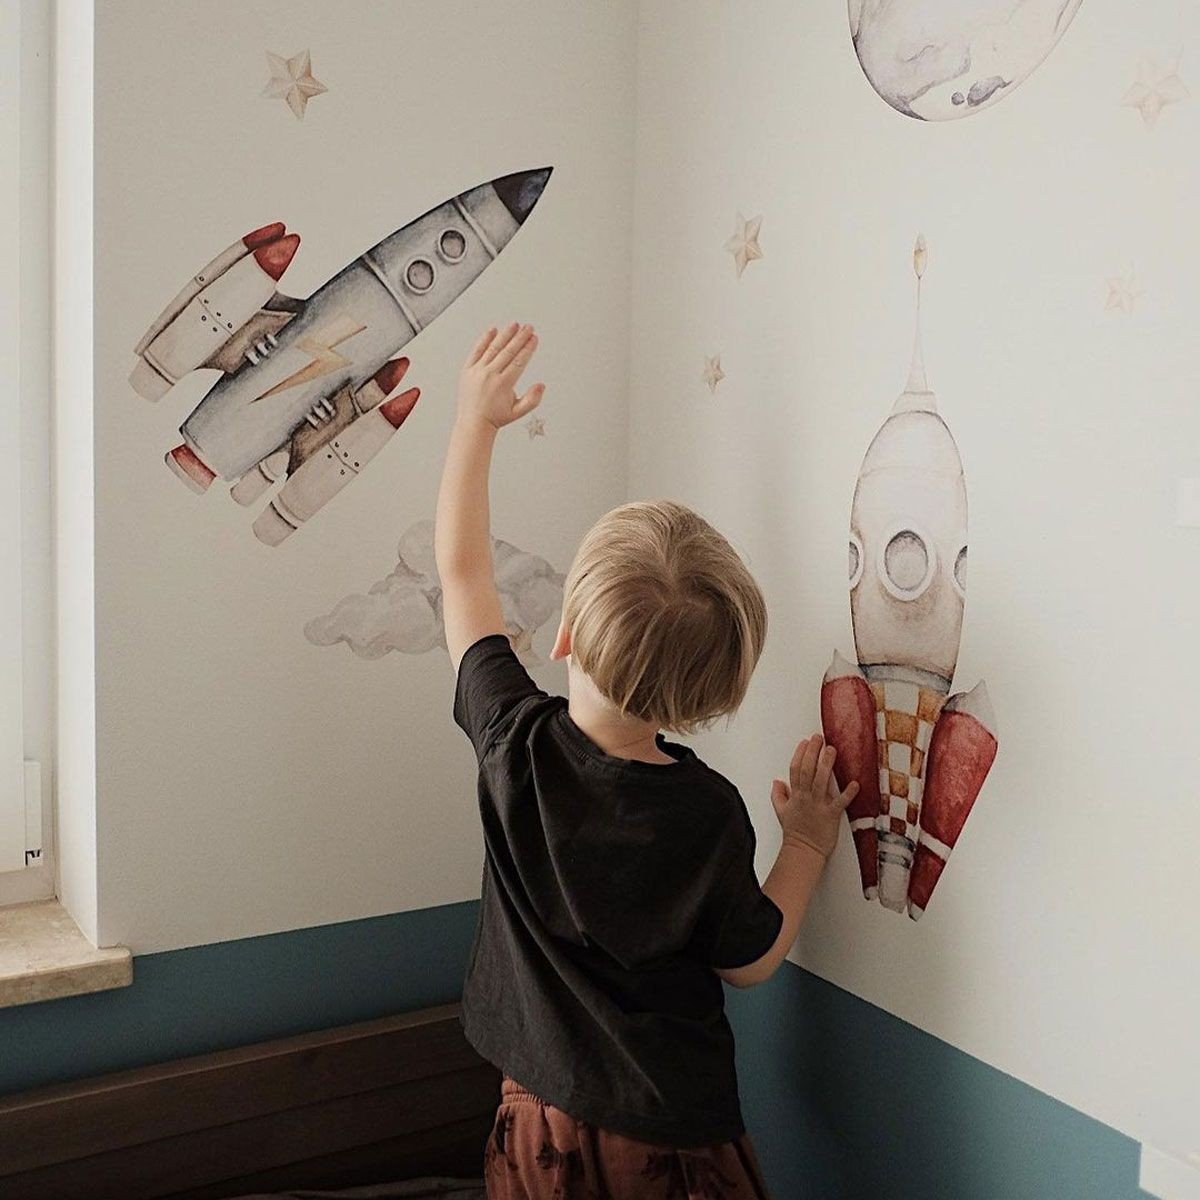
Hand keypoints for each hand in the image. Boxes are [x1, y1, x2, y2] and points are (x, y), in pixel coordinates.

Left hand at [457, 323, 544, 430]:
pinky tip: (493, 330)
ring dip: (505, 335)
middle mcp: (489, 375)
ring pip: (493, 348)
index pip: (519, 361)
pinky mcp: (467, 369)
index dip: (528, 348)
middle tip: (529, 328)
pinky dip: (485, 339)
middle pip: (508, 351)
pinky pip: (477, 351)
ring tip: (515, 325)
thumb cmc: (495, 417)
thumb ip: (532, 399)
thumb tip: (541, 386)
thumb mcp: (518, 412)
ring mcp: (477, 371)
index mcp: (503, 384)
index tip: (534, 339)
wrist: (473, 423)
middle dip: (520, 337)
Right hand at [770, 734, 859, 859]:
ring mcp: (818, 805)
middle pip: (807, 770)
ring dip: (826, 764)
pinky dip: (848, 793)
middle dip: (812, 752)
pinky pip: (840, 802)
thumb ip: (778, 795)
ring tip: (832, 750)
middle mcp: (806, 797)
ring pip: (821, 780)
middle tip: (819, 738)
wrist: (803, 851)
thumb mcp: (781, 811)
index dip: (800, 754)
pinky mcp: (831, 815)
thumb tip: (776, 782)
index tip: (805, 742)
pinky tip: (855, 783)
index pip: (795, 769)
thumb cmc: (795, 833)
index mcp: (795, 795)